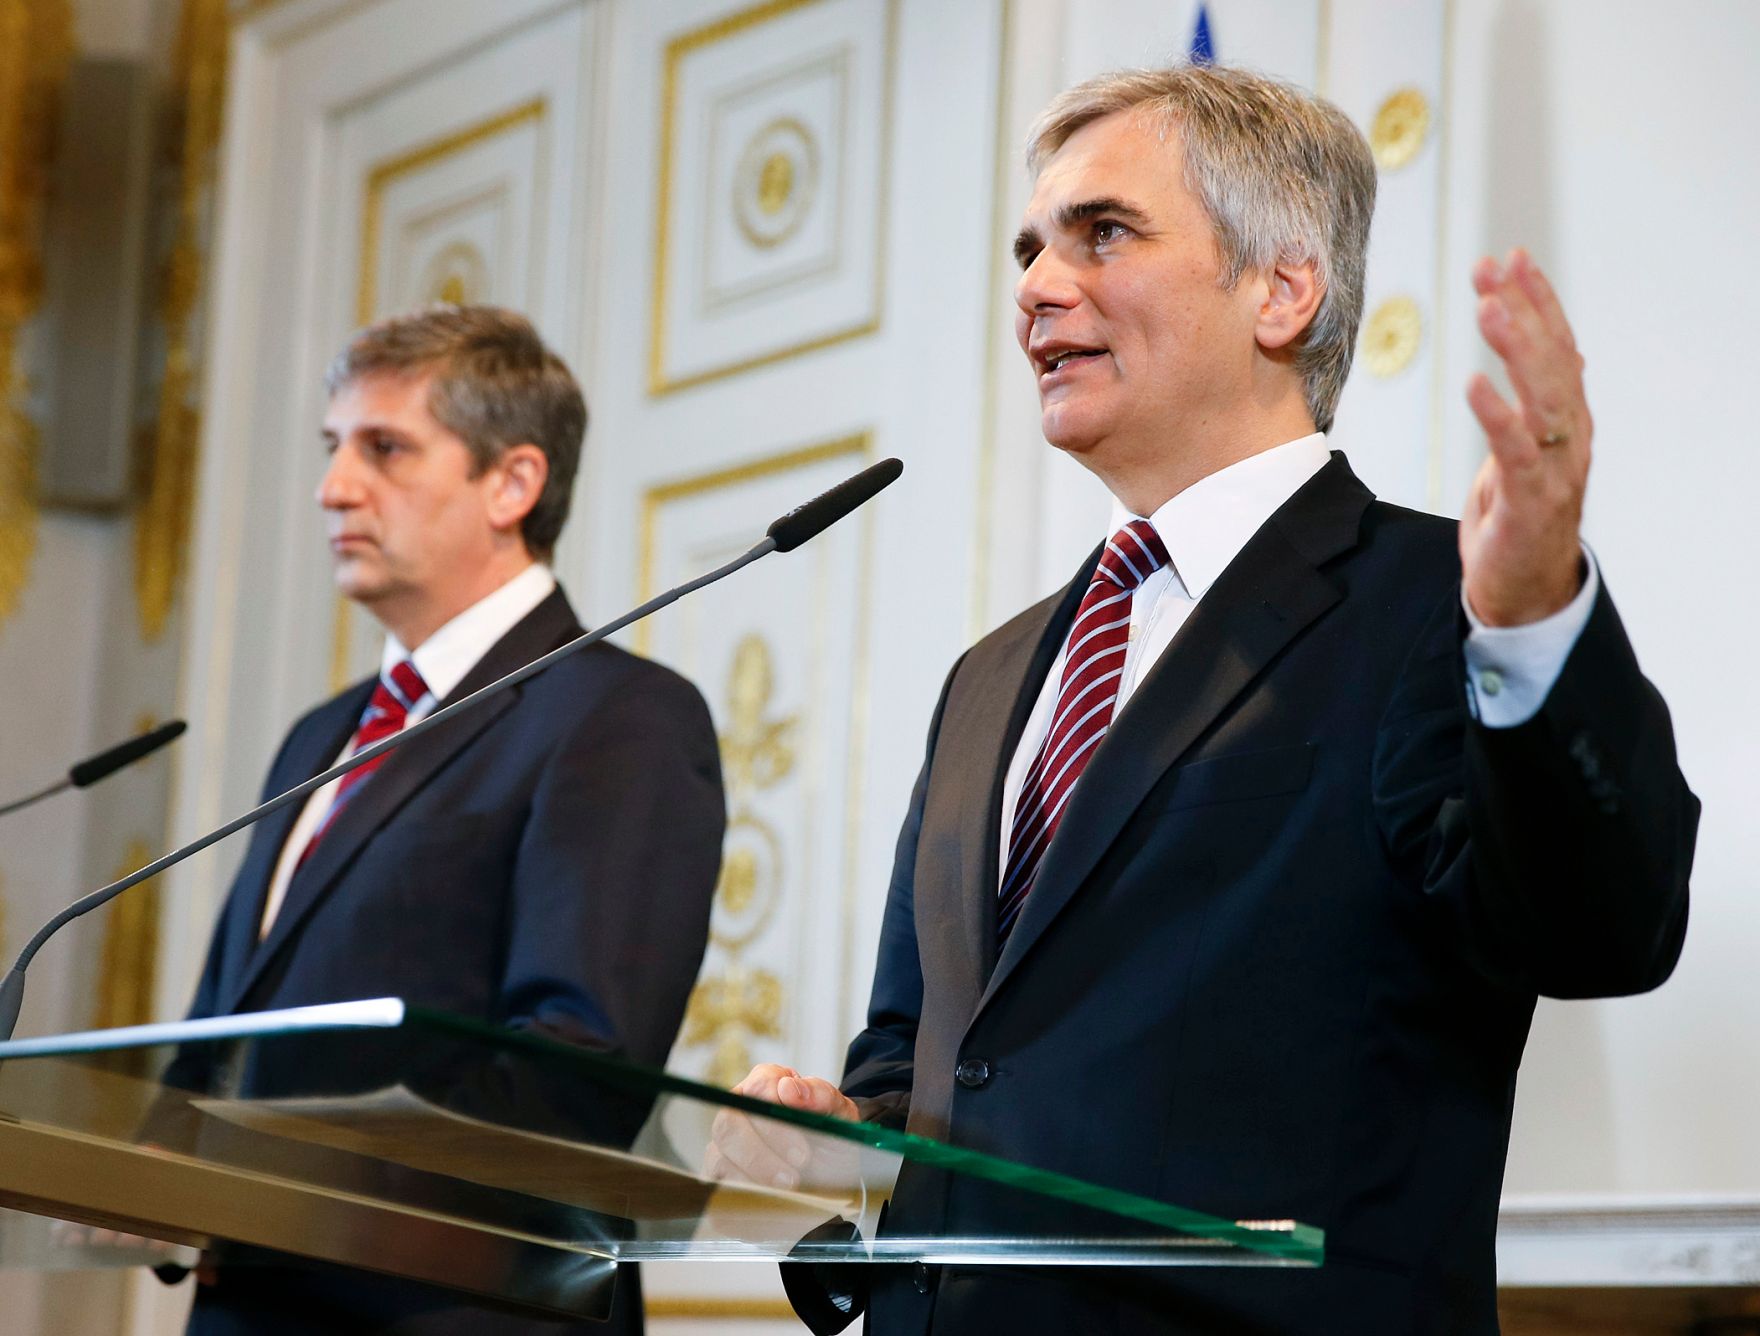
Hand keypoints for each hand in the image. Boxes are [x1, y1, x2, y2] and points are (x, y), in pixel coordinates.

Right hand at [704, 1063, 858, 1192]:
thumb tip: (789, 1088)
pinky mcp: (719, 1173)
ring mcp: (725, 1142)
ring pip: (720, 1155)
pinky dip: (746, 1193)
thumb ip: (821, 1096)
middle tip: (794, 1174)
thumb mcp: (840, 1117)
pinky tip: (772, 1197)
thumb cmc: (831, 1140)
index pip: (759, 1086)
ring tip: (790, 1187)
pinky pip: (718, 1183)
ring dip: (757, 1176)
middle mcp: (740, 1108)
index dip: (777, 1114)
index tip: (801, 1145)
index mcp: (769, 1085)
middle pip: (729, 1122)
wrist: (831, 1181)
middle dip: (762, 1153)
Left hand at [1460, 248, 1591, 625]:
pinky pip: (1516, 451)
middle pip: (1551, 360)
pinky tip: (1475, 384)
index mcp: (1566, 419)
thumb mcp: (1521, 449)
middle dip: (1524, 310)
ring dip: (1517, 348)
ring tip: (1490, 309)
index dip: (1538, 301)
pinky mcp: (1530, 500)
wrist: (1525, 590)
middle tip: (1493, 271)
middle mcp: (1569, 435)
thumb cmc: (1519, 517)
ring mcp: (1555, 467)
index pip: (1556, 346)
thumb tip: (1541, 351)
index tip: (1510, 260)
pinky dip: (1497, 415)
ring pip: (1543, 396)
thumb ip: (1530, 401)